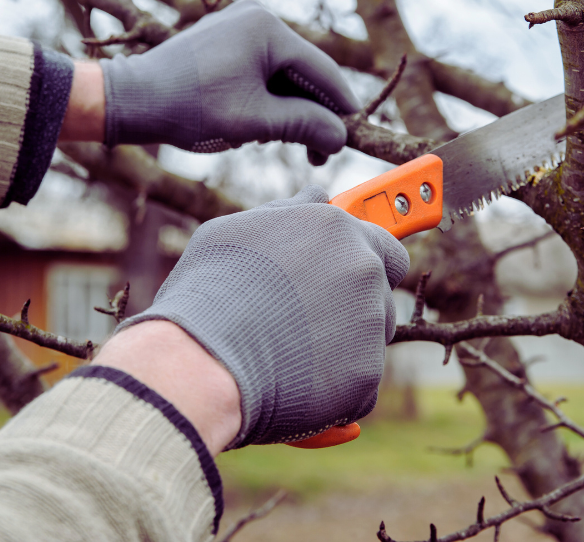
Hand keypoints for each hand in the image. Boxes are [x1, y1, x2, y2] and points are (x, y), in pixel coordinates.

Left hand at [100, 0, 357, 158]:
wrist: (132, 101)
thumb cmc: (189, 107)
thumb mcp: (255, 122)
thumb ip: (304, 126)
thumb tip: (341, 136)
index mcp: (267, 27)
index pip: (322, 70)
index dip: (342, 107)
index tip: (356, 137)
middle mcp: (256, 18)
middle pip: (304, 72)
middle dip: (312, 114)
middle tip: (316, 154)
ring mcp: (239, 27)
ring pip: (285, 75)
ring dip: (290, 110)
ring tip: (282, 142)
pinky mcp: (226, 42)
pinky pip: (263, 71)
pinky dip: (270, 100)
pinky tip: (263, 126)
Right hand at [116, 185, 409, 448]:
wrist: (200, 362)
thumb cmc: (207, 294)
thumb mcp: (236, 232)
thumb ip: (288, 212)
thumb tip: (317, 196)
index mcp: (335, 229)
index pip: (382, 242)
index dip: (365, 260)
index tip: (347, 276)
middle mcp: (362, 269)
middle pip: (382, 290)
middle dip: (359, 303)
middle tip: (313, 320)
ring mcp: (369, 321)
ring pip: (372, 336)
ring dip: (345, 344)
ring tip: (290, 352)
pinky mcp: (366, 373)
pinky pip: (360, 382)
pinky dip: (336, 388)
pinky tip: (294, 383)